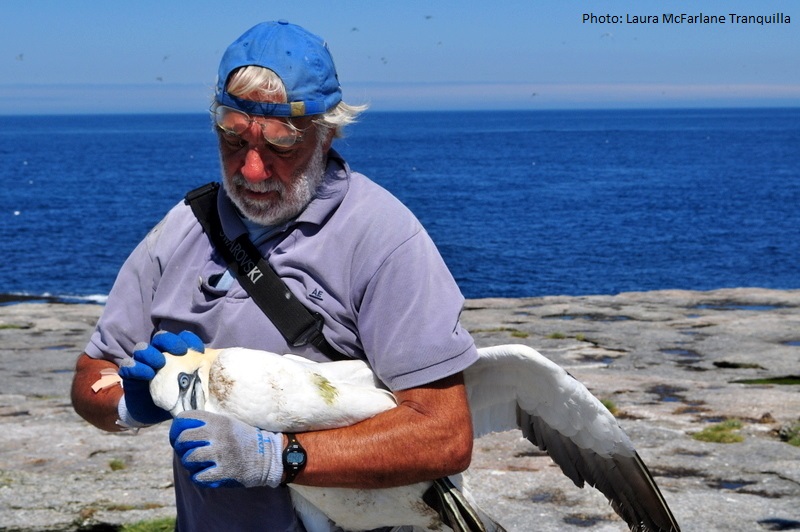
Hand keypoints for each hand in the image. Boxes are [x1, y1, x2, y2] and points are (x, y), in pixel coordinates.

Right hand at [118, 330, 204, 424]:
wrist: (153, 412)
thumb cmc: (178, 395)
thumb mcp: (193, 386)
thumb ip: (203, 377)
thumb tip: (225, 374)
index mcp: (175, 352)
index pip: (183, 337)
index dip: (191, 340)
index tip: (201, 351)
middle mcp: (159, 353)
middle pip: (161, 338)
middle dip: (171, 341)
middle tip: (181, 351)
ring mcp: (143, 362)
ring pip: (142, 348)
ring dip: (151, 353)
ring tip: (160, 362)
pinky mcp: (130, 374)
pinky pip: (129, 366)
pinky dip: (137, 367)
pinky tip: (147, 374)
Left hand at [169, 410, 283, 488]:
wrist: (268, 456)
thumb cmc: (244, 439)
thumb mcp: (228, 423)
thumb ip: (207, 423)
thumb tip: (182, 428)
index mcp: (218, 421)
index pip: (185, 419)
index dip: (176, 429)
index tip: (178, 436)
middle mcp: (218, 435)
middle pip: (183, 439)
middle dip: (180, 447)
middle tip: (186, 451)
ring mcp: (221, 454)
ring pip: (188, 459)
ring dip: (189, 463)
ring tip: (197, 464)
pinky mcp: (224, 472)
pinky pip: (198, 477)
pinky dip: (198, 477)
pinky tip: (204, 474)